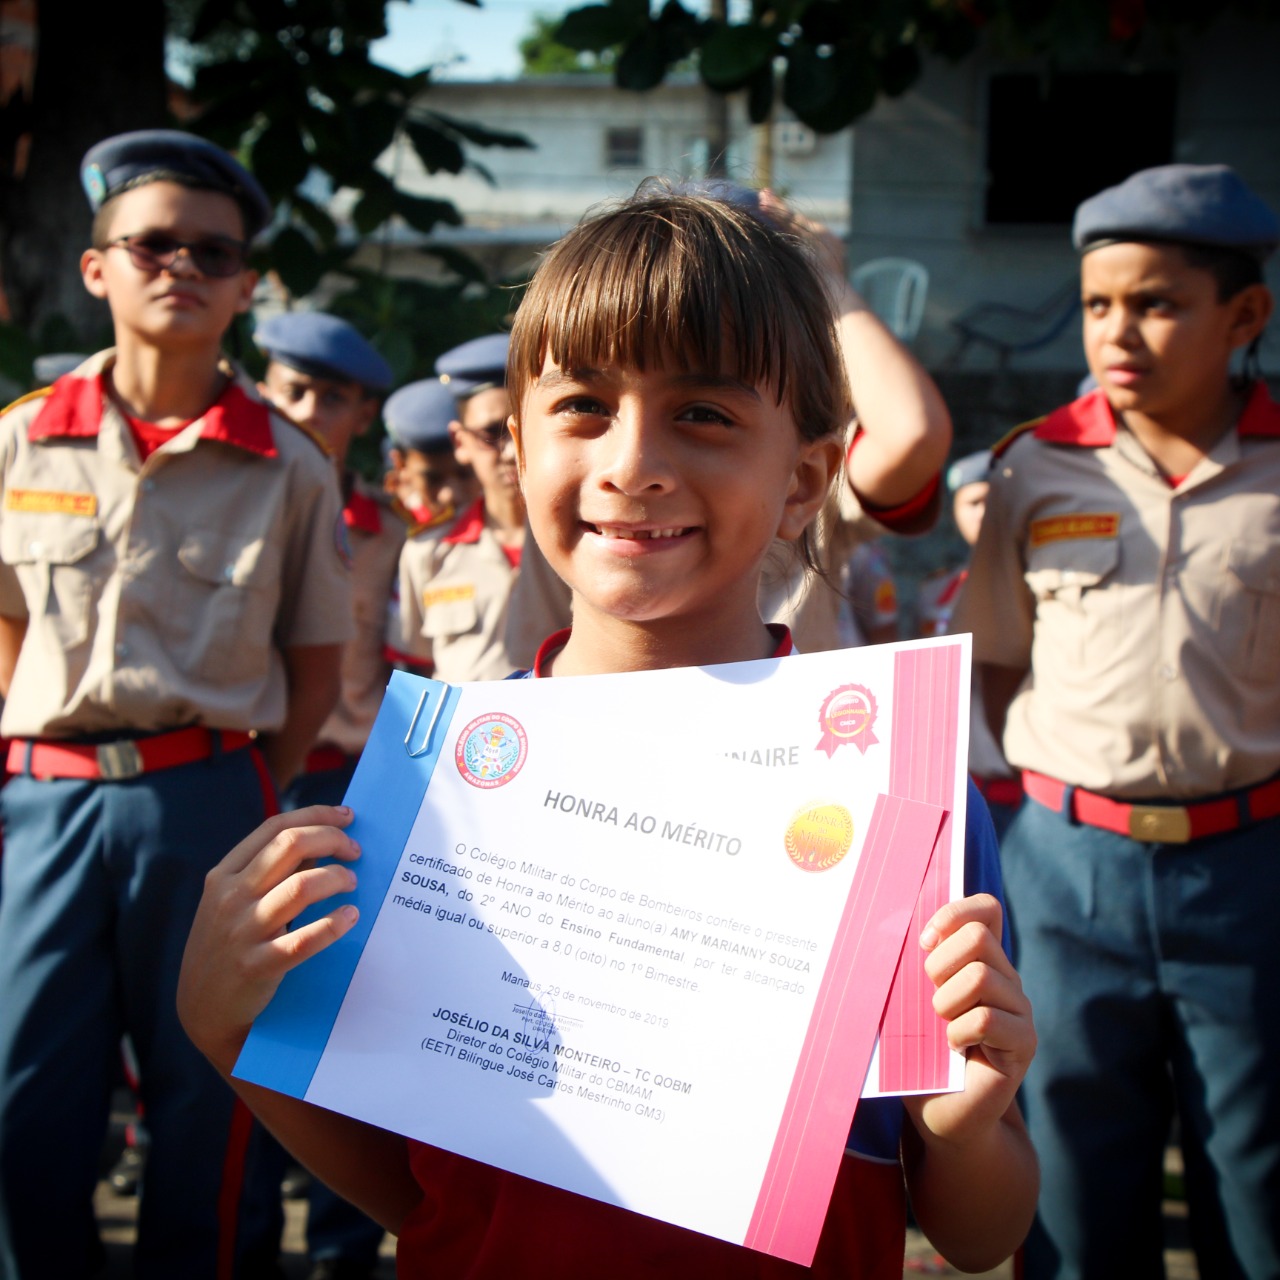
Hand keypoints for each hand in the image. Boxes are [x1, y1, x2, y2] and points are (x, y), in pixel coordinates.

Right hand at [178, 805, 361, 1073]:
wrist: (201, 1011)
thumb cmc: (229, 946)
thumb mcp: (235, 902)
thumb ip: (271, 872)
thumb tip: (322, 840)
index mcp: (224, 875)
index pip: (274, 827)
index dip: (315, 815)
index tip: (347, 816)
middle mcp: (230, 897)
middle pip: (290, 845)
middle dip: (331, 839)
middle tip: (355, 850)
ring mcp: (242, 931)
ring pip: (301, 887)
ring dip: (336, 877)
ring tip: (352, 882)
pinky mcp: (257, 966)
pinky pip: (303, 941)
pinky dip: (333, 925)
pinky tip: (351, 916)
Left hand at [903, 894, 1035, 1145]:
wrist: (940, 1112)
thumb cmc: (918, 1052)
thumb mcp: (907, 1001)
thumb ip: (910, 964)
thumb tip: (894, 927)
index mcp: (979, 960)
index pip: (986, 909)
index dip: (954, 913)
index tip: (923, 941)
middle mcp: (1006, 978)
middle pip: (978, 937)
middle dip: (940, 964)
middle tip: (930, 1001)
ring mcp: (1019, 1010)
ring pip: (982, 976)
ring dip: (946, 1003)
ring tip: (942, 1028)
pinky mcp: (1024, 1043)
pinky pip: (989, 1019)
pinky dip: (959, 1032)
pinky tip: (954, 1048)